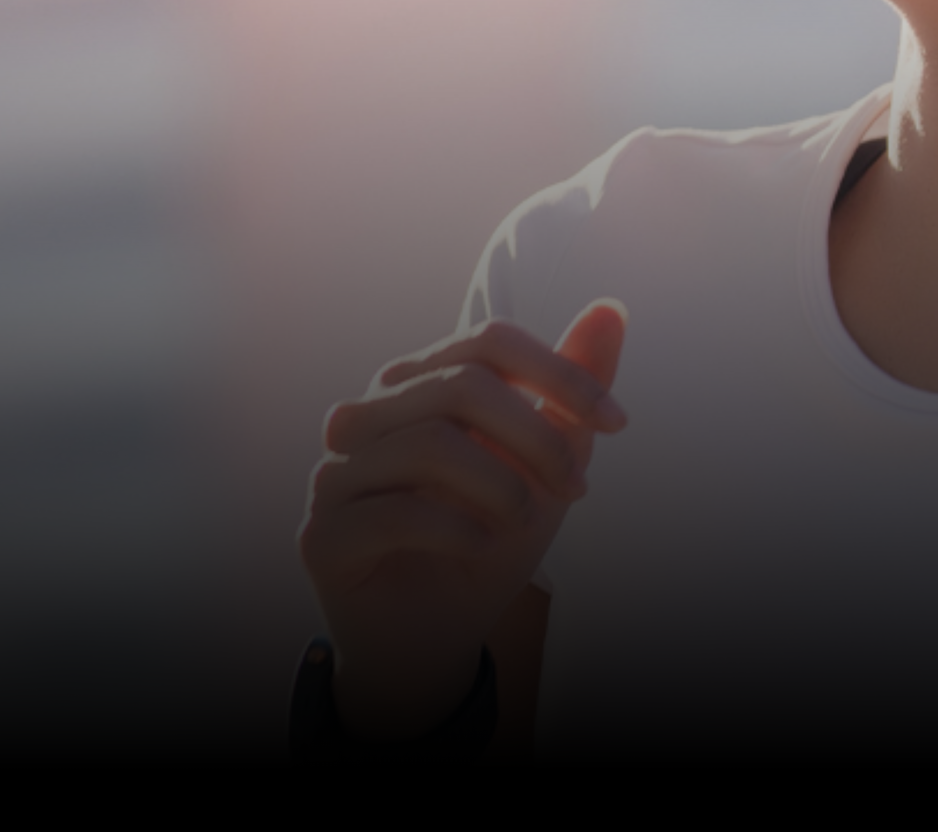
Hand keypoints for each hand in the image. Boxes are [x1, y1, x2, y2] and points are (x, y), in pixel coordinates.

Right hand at [298, 300, 628, 738]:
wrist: (441, 629)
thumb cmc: (492, 531)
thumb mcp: (548, 458)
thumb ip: (573, 385)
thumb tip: (611, 308)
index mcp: (419, 380)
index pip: (490, 340)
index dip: (561, 374)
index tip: (615, 422)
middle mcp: (367, 414)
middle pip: (462, 385)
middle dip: (539, 438)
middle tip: (575, 487)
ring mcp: (336, 471)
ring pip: (431, 444)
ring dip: (503, 489)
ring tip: (523, 521)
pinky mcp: (321, 532)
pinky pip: (398, 512)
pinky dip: (461, 530)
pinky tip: (480, 546)